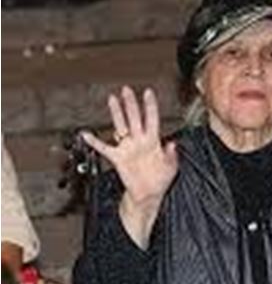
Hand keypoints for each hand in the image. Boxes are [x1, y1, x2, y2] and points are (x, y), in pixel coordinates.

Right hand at [81, 86, 177, 247]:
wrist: (148, 194)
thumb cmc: (160, 180)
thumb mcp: (171, 167)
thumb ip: (172, 156)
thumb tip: (173, 144)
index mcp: (153, 142)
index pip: (152, 119)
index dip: (150, 106)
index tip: (148, 92)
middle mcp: (140, 141)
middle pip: (134, 118)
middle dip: (131, 104)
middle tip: (127, 90)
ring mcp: (128, 148)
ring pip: (121, 126)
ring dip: (117, 113)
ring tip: (112, 99)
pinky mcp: (118, 158)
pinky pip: (104, 148)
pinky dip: (95, 142)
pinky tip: (87, 134)